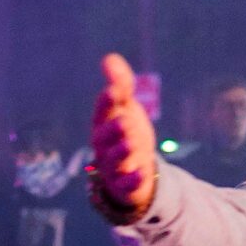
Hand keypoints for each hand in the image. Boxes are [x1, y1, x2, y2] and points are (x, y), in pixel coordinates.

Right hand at [90, 53, 157, 215]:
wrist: (134, 172)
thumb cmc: (126, 135)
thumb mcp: (126, 109)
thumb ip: (120, 85)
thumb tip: (109, 58)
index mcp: (103, 124)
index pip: (102, 112)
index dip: (107, 102)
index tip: (115, 91)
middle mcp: (104, 146)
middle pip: (104, 138)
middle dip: (113, 130)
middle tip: (125, 121)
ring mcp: (113, 167)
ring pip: (114, 160)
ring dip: (121, 152)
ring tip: (132, 142)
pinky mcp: (125, 186)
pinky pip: (127, 185)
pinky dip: (133, 180)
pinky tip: (143, 172)